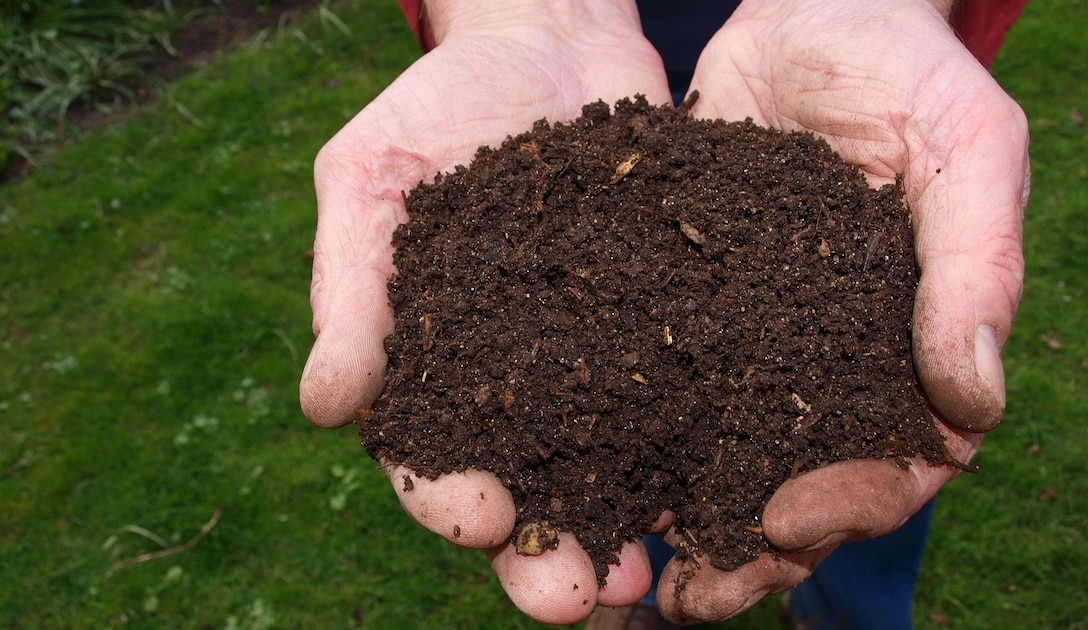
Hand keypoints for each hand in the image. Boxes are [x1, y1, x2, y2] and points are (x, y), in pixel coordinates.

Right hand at [299, 1, 671, 623]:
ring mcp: (599, 362)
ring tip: (650, 580)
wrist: (550, 40)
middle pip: (528, 493)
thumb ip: (349, 289)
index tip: (479, 518)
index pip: (430, 457)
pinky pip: (686, 401)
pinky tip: (726, 488)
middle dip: (545, 556)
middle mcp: (519, 385)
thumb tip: (324, 408)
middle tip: (576, 599)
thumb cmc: (440, 105)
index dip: (449, 499)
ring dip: (627, 532)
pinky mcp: (667, 330)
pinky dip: (701, 452)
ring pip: (612, 472)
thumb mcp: (371, 177)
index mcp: (435, 366)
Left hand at [652, 0, 1028, 622]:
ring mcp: (752, 345)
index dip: (850, 505)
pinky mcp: (680, 312)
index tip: (783, 520)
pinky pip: (650, 390)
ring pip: (718, 459)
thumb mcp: (965, 145)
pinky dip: (619, 442)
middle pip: (798, 488)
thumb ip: (978, 264)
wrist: (807, 10)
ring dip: (676, 523)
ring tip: (622, 573)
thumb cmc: (903, 68)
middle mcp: (828, 365)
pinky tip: (573, 478)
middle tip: (689, 597)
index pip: (898, 462)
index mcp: (910, 349)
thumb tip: (976, 404)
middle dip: (749, 551)